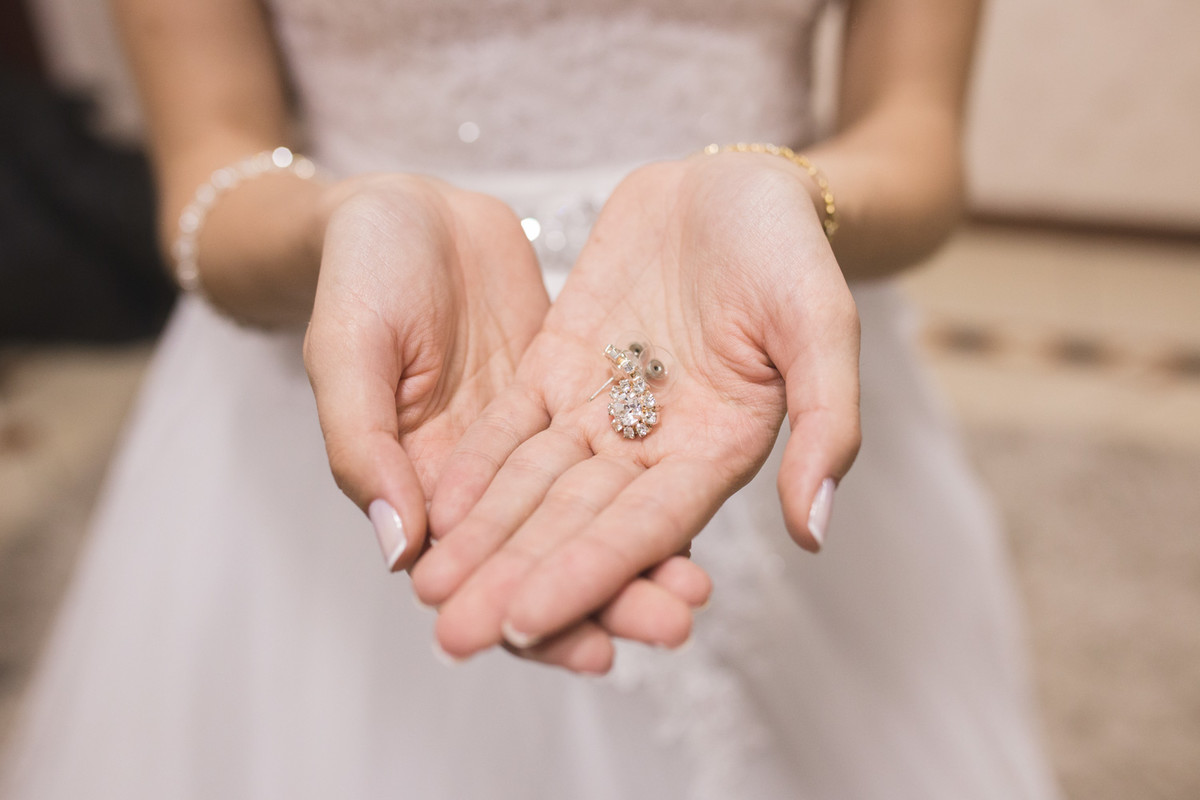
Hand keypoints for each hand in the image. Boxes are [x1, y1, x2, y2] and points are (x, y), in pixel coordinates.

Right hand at [302, 174, 711, 669]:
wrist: (408, 210)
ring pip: (592, 512)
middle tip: (674, 623)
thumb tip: (400, 553)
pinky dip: (647, 482)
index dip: (535, 618)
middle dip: (611, 598)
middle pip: (552, 554)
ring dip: (641, 555)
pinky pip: (615, 450)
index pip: (485, 574)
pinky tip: (697, 512)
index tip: (591, 650)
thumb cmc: (359, 274)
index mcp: (423, 485)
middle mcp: (484, 480)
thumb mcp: (347, 350)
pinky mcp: (572, 395)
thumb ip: (366, 447)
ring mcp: (535, 439)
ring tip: (697, 590)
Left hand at [412, 153, 860, 667]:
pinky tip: (432, 506)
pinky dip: (476, 467)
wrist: (732, 184)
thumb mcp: (823, 321)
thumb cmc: (789, 248)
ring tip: (429, 590)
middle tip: (455, 639)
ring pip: (534, 486)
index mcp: (717, 449)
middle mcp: (654, 445)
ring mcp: (602, 408)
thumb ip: (828, 422)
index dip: (588, 575)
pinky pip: (511, 425)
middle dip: (515, 580)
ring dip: (484, 539)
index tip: (529, 624)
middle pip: (575, 525)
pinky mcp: (560, 366)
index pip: (644, 529)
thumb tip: (817, 531)